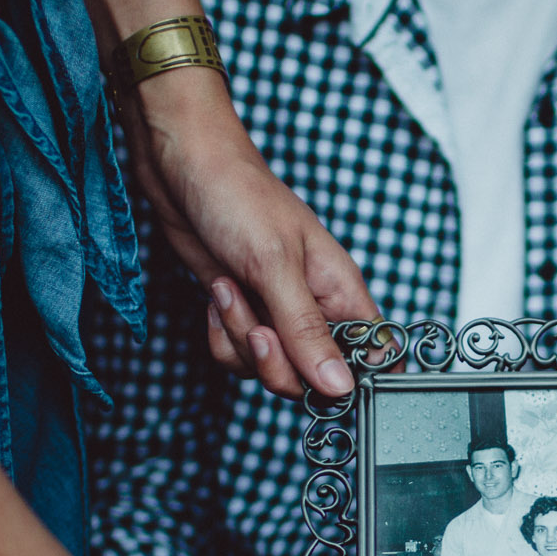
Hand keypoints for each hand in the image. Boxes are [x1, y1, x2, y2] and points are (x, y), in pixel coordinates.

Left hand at [119, 69, 376, 399]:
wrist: (182, 166)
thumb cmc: (239, 198)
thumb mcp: (275, 266)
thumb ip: (306, 332)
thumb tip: (341, 388)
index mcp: (343, 292)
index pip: (374, 356)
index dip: (355, 380)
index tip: (319, 378)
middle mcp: (316, 307)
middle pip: (312, 378)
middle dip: (275, 362)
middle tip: (256, 325)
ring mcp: (277, 311)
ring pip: (270, 369)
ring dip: (239, 341)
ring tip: (229, 290)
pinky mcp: (243, 312)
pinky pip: (237, 355)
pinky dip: (220, 335)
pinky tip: (217, 296)